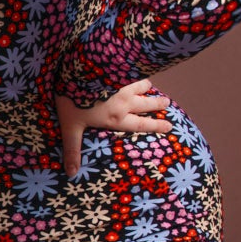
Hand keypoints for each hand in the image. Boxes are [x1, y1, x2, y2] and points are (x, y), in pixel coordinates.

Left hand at [56, 79, 171, 176]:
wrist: (79, 71)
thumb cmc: (74, 102)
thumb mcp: (71, 128)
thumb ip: (73, 150)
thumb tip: (71, 174)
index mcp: (116, 117)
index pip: (140, 124)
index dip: (155, 126)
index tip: (170, 126)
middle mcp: (125, 101)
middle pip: (146, 104)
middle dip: (157, 104)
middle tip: (168, 102)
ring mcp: (124, 84)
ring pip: (141, 85)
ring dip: (146, 86)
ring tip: (150, 85)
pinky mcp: (119, 69)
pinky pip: (132, 71)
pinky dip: (136, 71)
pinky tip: (135, 67)